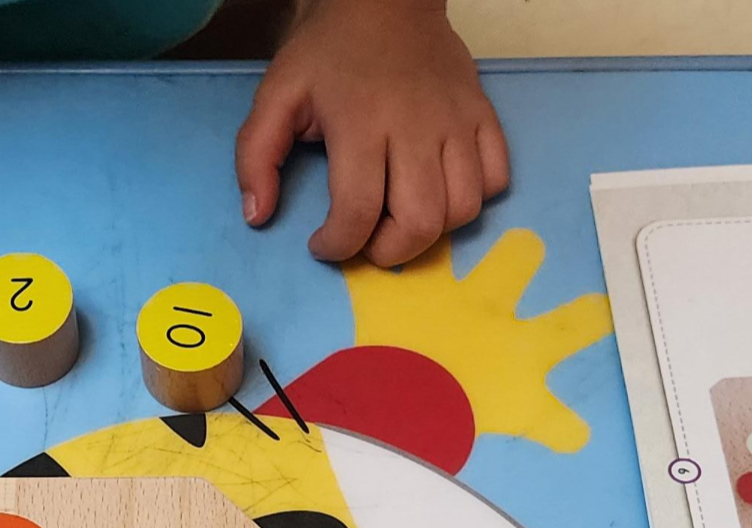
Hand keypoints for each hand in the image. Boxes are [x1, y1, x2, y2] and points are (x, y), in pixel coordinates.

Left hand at [235, 0, 508, 266]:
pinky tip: (442, 189)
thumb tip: (258, 216)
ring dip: (432, 231)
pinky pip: (495, 179)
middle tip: (367, 240)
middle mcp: (416, 126)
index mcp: (360, 122)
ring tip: (402, 217)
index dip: (338, 245)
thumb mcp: (277, 95)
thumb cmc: (327, 51)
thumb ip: (256, 157)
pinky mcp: (483, 114)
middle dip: (388, 252)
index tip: (323, 243)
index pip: (359, 212)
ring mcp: (457, 121)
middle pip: (420, 223)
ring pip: (463, 210)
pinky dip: (473, 198)